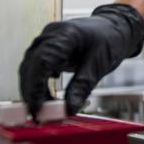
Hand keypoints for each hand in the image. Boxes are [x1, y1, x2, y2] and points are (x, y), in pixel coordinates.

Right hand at [19, 3, 143, 118]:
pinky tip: (48, 97)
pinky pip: (36, 67)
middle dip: (31, 92)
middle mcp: (50, 35)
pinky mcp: (46, 48)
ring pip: (30, 68)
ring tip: (45, 110)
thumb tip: (69, 110)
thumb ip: (83, 86)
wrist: (113, 27)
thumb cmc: (109, 39)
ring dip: (33, 90)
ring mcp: (46, 40)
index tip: (37, 109)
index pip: (41, 61)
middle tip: (38, 116)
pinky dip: (38, 84)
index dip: (36, 87)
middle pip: (31, 65)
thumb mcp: (100, 64)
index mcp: (65, 35)